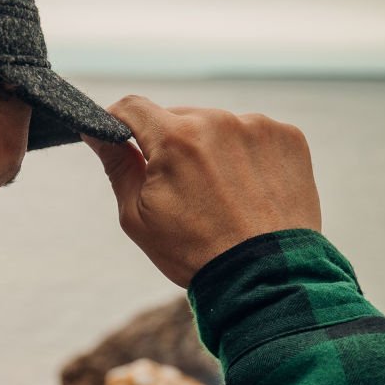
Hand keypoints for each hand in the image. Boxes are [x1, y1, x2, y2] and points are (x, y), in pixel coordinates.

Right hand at [86, 96, 321, 286]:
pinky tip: (246, 190)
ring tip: (219, 193)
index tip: (117, 136)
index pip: (132, 107)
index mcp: (176, 139)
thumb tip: (95, 131)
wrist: (266, 277)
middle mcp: (219, 122)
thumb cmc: (195, 251)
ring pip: (217, 126)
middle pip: (177, 118)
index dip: (117, 120)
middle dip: (169, 143)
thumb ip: (117, 165)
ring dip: (209, 148)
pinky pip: (253, 135)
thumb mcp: (138, 215)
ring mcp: (259, 127)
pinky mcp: (289, 139)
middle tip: (177, 186)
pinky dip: (244, 154)